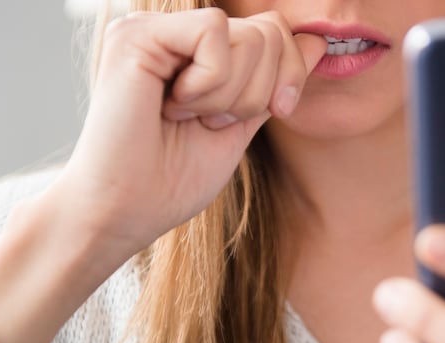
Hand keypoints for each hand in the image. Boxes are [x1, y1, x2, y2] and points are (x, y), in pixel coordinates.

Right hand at [57, 8, 325, 256]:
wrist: (127, 211)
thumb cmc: (174, 180)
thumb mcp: (245, 124)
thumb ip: (275, 82)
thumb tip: (317, 41)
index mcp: (199, 52)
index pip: (276, 32)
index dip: (291, 73)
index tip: (274, 112)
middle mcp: (176, 33)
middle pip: (269, 31)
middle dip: (261, 91)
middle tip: (213, 122)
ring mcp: (154, 29)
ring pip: (248, 34)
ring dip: (231, 95)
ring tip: (189, 117)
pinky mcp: (136, 35)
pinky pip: (213, 34)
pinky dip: (209, 84)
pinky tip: (172, 107)